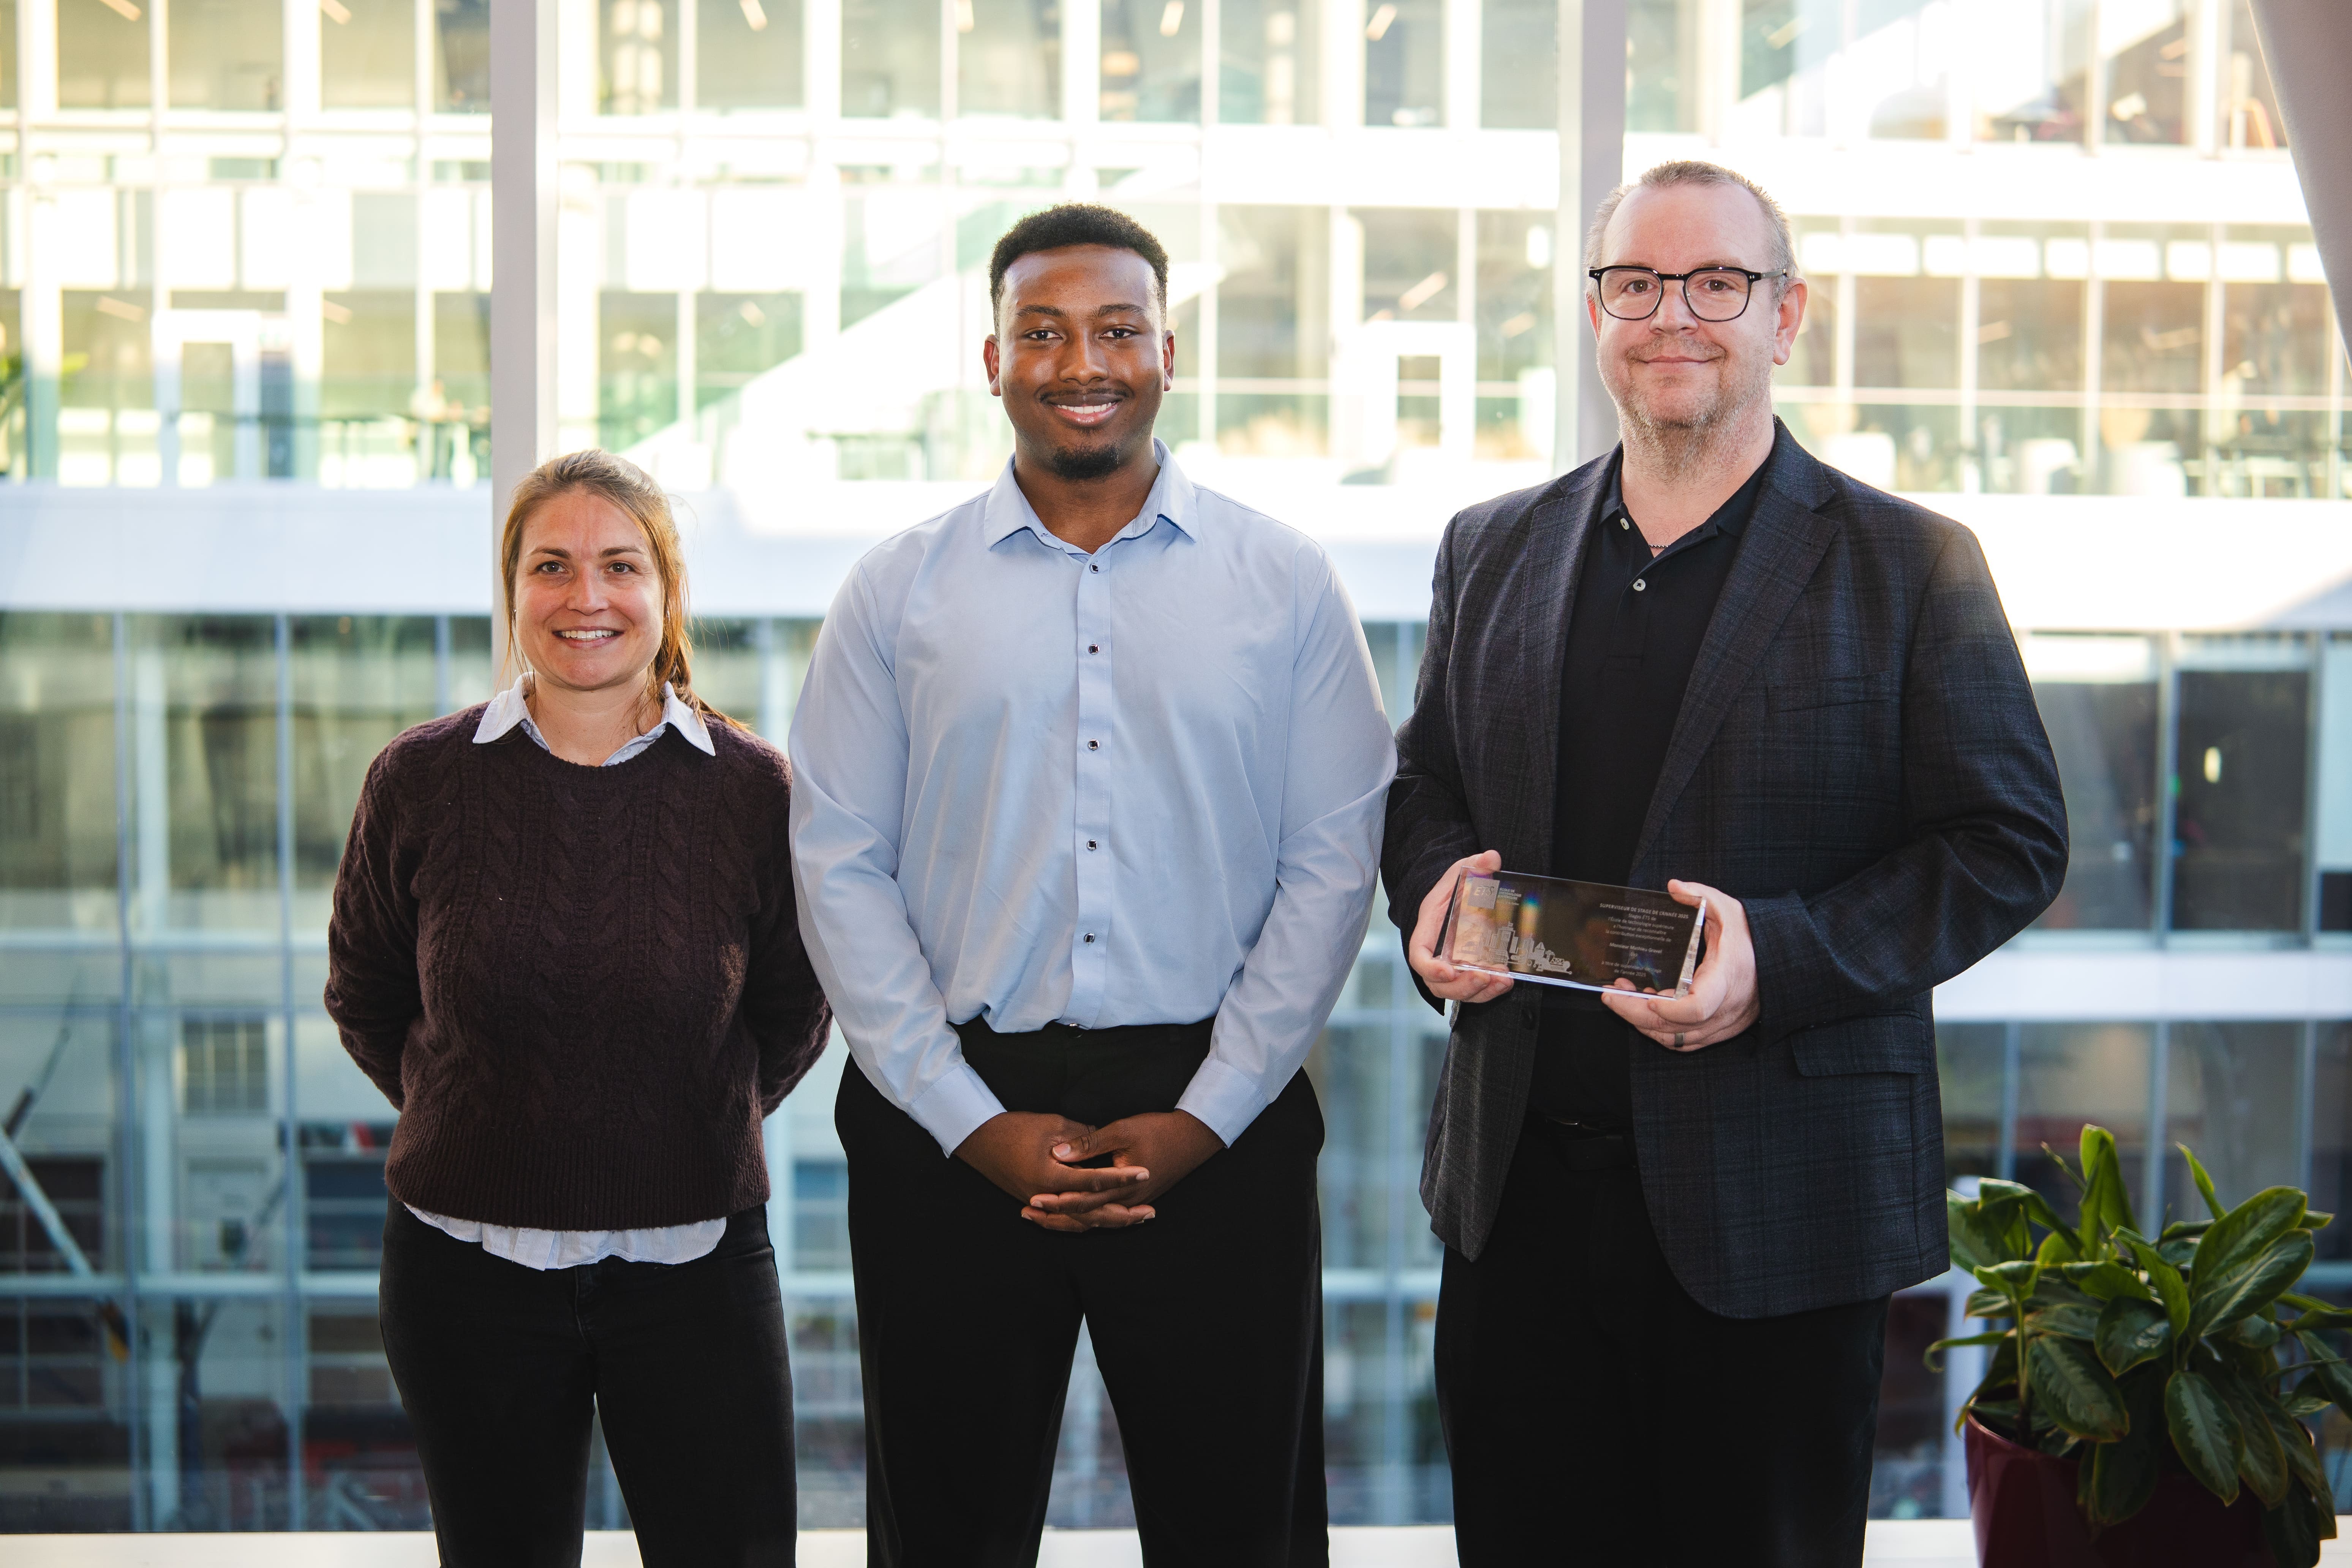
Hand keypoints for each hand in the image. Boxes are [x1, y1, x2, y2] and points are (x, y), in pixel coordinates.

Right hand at [955, 1111, 1148, 1217]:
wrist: (980, 1140)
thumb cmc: (1015, 1127)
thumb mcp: (1052, 1124)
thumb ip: (1082, 1138)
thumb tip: (1108, 1143)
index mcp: (1051, 1175)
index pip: (1094, 1180)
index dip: (1121, 1177)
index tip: (1145, 1172)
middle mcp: (1046, 1196)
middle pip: (1090, 1213)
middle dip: (1122, 1214)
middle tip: (1150, 1212)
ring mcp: (1040, 1203)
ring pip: (1078, 1222)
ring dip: (1108, 1222)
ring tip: (1135, 1220)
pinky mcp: (1036, 1202)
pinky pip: (1064, 1220)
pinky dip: (1085, 1222)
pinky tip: (1103, 1221)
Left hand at [1021, 1111, 1225, 1232]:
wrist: (1194, 1138)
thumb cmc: (1159, 1130)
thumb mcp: (1122, 1130)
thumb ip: (1090, 1142)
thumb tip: (1058, 1152)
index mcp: (1123, 1187)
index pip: (1084, 1201)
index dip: (1057, 1201)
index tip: (1033, 1198)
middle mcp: (1126, 1201)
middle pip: (1085, 1217)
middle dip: (1055, 1216)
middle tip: (1027, 1213)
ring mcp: (1132, 1202)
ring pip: (1094, 1219)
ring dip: (1067, 1219)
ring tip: (1040, 1217)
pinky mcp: (1134, 1199)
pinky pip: (1104, 1214)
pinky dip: (1084, 1215)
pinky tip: (1069, 1212)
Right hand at [1405, 850, 1515, 1004]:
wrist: (1460, 896)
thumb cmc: (1454, 887)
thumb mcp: (1462, 871)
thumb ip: (1475, 864)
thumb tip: (1491, 857)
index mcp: (1428, 930)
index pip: (1419, 956)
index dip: (1429, 968)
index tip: (1447, 971)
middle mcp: (1437, 953)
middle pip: (1437, 984)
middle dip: (1460, 986)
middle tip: (1484, 977)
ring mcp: (1452, 966)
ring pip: (1457, 992)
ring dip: (1478, 992)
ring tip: (1501, 982)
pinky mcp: (1469, 971)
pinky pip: (1475, 991)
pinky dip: (1490, 991)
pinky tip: (1506, 981)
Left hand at [1600, 880, 1757, 1051]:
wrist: (1780, 965)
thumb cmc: (1752, 938)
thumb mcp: (1729, 910)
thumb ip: (1701, 895)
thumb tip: (1673, 886)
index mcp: (1726, 979)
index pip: (1697, 1007)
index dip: (1669, 1009)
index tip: (1646, 996)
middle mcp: (1725, 1009)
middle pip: (1674, 1027)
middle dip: (1635, 1013)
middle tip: (1611, 994)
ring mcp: (1722, 1025)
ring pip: (1675, 1039)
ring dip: (1643, 1023)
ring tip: (1622, 997)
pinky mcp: (1719, 1031)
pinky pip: (1684, 1042)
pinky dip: (1660, 1032)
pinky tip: (1644, 1010)